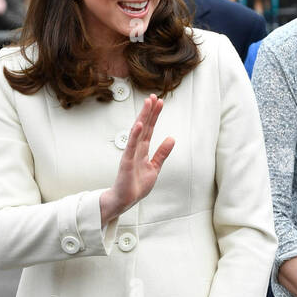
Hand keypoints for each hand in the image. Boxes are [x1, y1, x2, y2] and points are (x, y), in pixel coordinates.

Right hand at [109, 95, 174, 215]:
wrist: (125, 200)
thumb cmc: (137, 185)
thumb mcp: (155, 167)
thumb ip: (162, 153)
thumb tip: (171, 138)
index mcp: (143, 150)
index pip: (149, 129)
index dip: (154, 116)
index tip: (159, 102)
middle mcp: (136, 149)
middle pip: (143, 126)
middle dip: (149, 112)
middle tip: (153, 96)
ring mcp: (130, 154)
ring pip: (137, 132)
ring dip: (143, 117)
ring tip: (148, 104)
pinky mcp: (127, 162)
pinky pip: (131, 147)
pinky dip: (135, 135)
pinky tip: (139, 125)